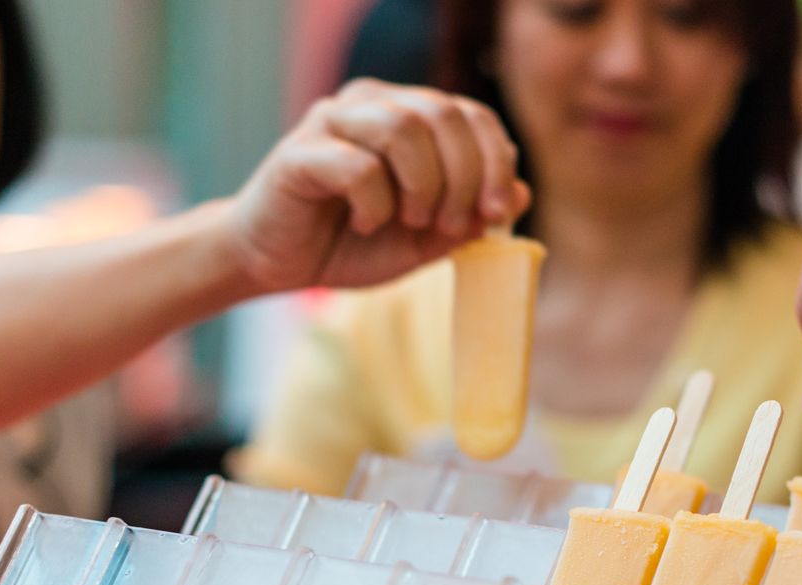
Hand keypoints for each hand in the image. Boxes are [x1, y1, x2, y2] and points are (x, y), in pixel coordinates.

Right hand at [220, 79, 532, 294]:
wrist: (279, 262)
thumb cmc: (353, 244)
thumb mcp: (426, 239)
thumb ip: (471, 218)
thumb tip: (522, 192)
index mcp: (408, 116)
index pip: (471, 114)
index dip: (495, 161)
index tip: (498, 211)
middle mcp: (372, 105)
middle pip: (443, 114)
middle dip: (463, 177)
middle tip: (450, 226)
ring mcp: (333, 122)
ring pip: (403, 128)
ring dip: (423, 186)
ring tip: (410, 222)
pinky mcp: (299, 152)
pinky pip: (358, 166)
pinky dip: (375, 203)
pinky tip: (364, 224)